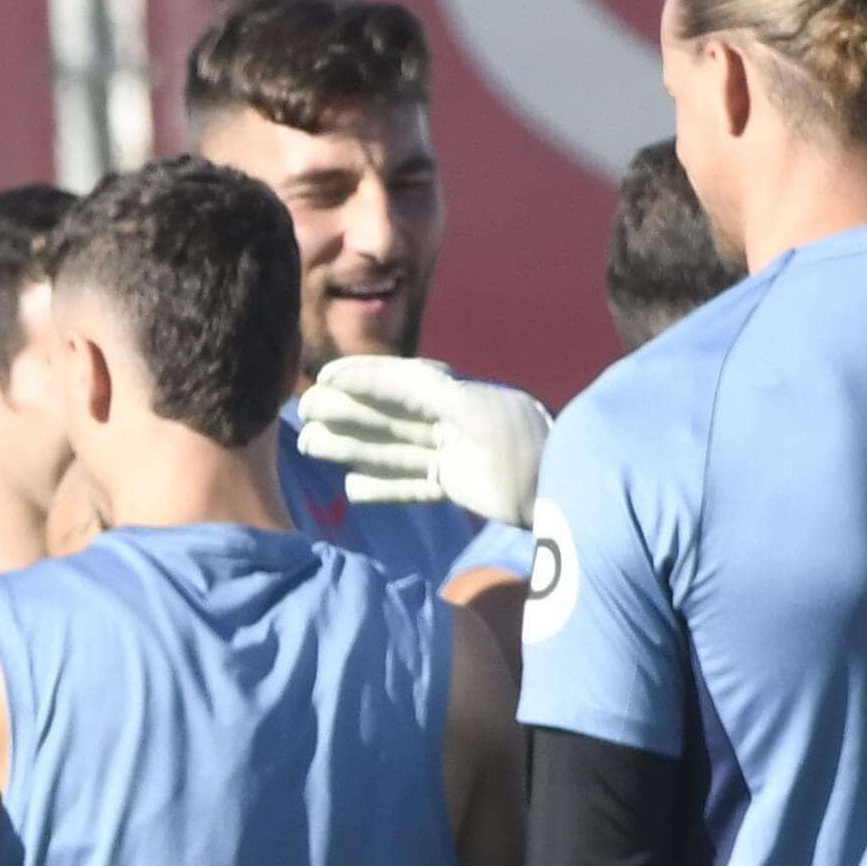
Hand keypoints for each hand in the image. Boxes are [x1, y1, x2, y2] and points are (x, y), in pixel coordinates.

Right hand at [296, 357, 553, 531]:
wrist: (562, 489)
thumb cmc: (522, 444)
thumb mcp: (475, 410)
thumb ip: (429, 393)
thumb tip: (389, 376)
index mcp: (457, 395)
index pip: (400, 381)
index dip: (363, 377)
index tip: (325, 378)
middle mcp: (451, 420)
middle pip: (388, 415)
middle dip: (347, 412)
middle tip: (305, 412)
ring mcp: (452, 454)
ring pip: (391, 448)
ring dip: (351, 446)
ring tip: (312, 446)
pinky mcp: (457, 485)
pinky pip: (409, 484)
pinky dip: (381, 486)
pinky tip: (350, 488)